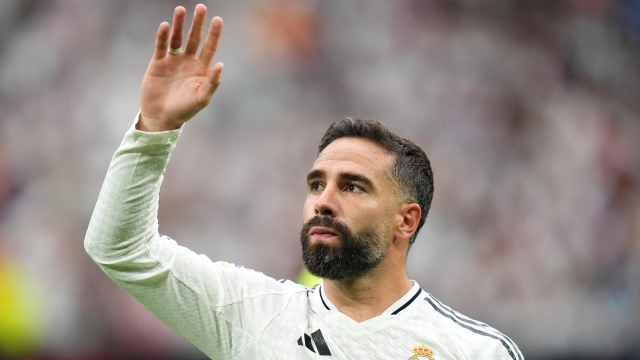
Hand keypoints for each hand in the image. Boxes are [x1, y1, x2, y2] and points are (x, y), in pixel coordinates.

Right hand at [138, 4, 223, 131]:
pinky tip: (165, 25)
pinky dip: (162, 36)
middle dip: (198, 23)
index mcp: (201, 69)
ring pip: (177, 38)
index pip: (209, 47)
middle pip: (195, 38)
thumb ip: (212, 83)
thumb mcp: (201, 99)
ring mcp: (173, 61)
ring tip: (180, 9)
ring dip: (179, 24)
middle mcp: (188, 61)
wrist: (161, 117)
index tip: (218, 19)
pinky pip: (161, 46)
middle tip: (201, 7)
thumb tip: (221, 64)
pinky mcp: (158, 63)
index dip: (214, 34)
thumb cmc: (184, 110)